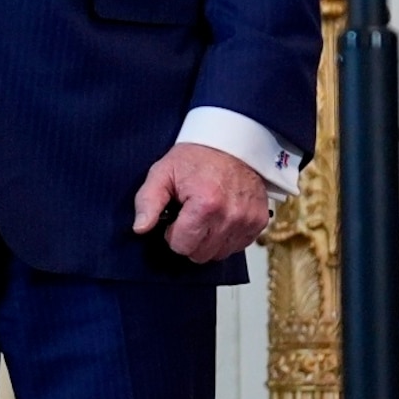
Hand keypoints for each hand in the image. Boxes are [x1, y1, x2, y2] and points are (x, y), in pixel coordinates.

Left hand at [132, 143, 271, 264]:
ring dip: (209, 240)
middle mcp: (230, 216)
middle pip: (200, 254)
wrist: (232, 143)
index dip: (173, 234)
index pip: (181, 246)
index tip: (177, 216)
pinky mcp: (258, 222)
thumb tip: (140, 228)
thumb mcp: (163, 172)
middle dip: (190, 239)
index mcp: (205, 205)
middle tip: (190, 216)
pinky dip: (227, 237)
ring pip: (219, 254)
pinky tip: (222, 218)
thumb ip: (148, 201)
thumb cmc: (196, 158)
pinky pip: (237, 246)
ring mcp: (247, 220)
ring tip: (206, 215)